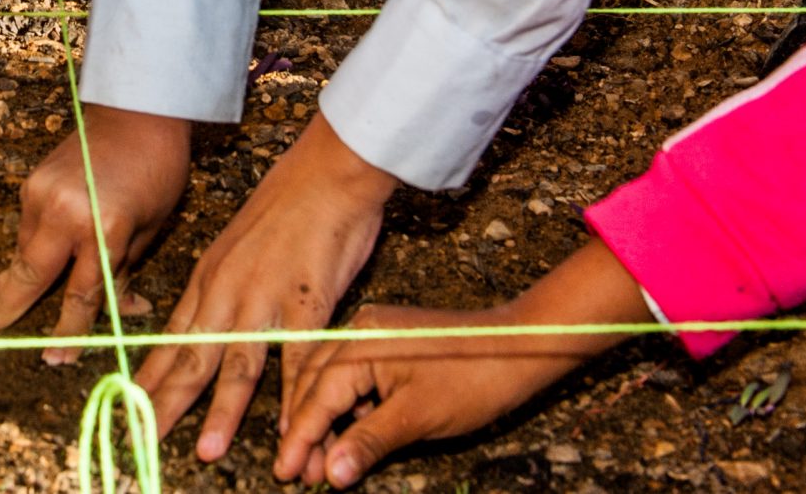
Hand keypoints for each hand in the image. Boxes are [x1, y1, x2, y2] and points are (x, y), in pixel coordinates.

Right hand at [0, 104, 189, 362]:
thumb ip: (124, 271)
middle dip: (2, 307)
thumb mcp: (150, 229)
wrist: (137, 113)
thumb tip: (117, 310)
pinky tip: (16, 264)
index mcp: (104, 230)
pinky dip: (26, 248)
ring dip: (15, 278)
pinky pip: (27, 228)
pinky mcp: (32, 183)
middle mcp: (65, 214)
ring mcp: (42, 195)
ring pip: (24, 251)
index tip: (56, 358)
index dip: (68, 332)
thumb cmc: (157, 172)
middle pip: (29, 274)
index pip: (80, 294)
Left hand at [138, 113, 397, 461]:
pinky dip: (294, 399)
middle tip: (143, 438)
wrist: (327, 171)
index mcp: (209, 278)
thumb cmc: (287, 203)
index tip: (130, 405)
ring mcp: (266, 298)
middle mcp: (228, 292)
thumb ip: (221, 285)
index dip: (150, 376)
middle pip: (190, 358)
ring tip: (205, 451)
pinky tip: (291, 429)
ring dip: (221, 413)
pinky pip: (297, 360)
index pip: (170, 338)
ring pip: (236, 364)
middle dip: (167, 403)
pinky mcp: (308, 301)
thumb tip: (203, 320)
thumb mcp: (236, 244)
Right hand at [274, 243, 643, 485]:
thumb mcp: (417, 418)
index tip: (284, 473)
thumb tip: (331, 474)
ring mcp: (373, 335)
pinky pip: (352, 378)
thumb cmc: (474, 379)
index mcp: (360, 343)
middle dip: (305, 432)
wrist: (521, 347)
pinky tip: (347, 436)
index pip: (316, 397)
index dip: (299, 439)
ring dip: (323, 423)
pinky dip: (345, 409)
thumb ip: (368, 443)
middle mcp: (359, 332)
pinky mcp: (389, 345)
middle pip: (314, 386)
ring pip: (331, 383)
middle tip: (298, 475)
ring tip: (320, 464)